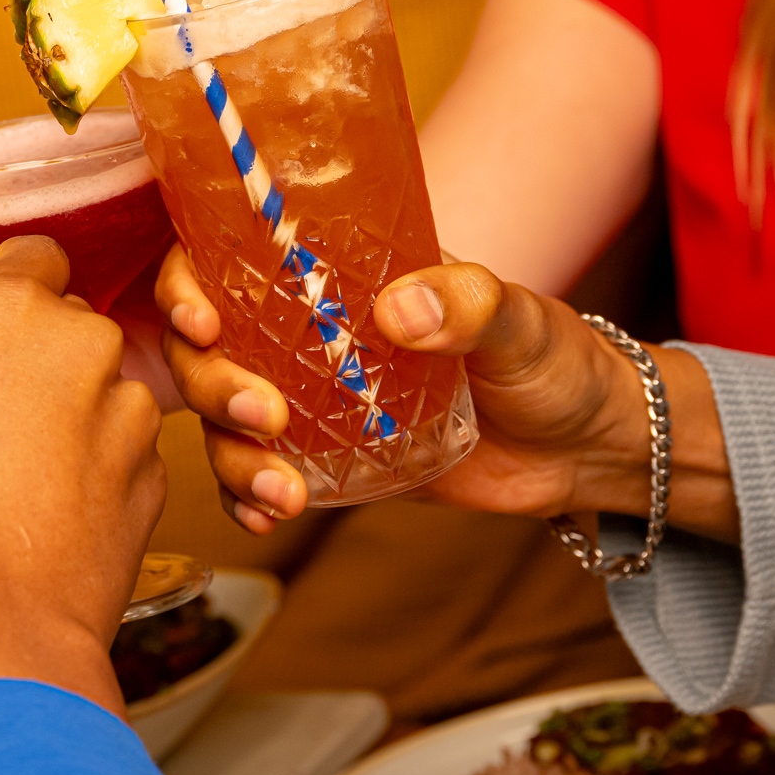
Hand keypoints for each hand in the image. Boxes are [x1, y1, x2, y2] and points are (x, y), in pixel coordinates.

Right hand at [0, 238, 163, 733]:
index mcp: (8, 314)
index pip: (30, 253)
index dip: (0, 285)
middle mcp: (84, 348)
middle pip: (60, 325)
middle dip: (23, 360)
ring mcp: (130, 418)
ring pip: (95, 391)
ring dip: (61, 416)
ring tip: (0, 474)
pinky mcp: (155, 482)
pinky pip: (119, 454)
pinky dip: (89, 474)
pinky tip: (37, 515)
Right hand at [156, 245, 733, 540]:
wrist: (587, 445)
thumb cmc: (554, 356)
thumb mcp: (518, 317)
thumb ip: (467, 302)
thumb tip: (399, 310)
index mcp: (337, 272)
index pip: (227, 257)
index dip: (188, 283)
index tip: (203, 320)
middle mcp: (307, 332)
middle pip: (206, 348)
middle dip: (211, 384)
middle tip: (262, 416)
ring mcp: (312, 400)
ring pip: (223, 421)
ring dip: (231, 455)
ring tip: (282, 490)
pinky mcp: (330, 461)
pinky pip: (261, 477)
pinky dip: (249, 498)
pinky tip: (268, 516)